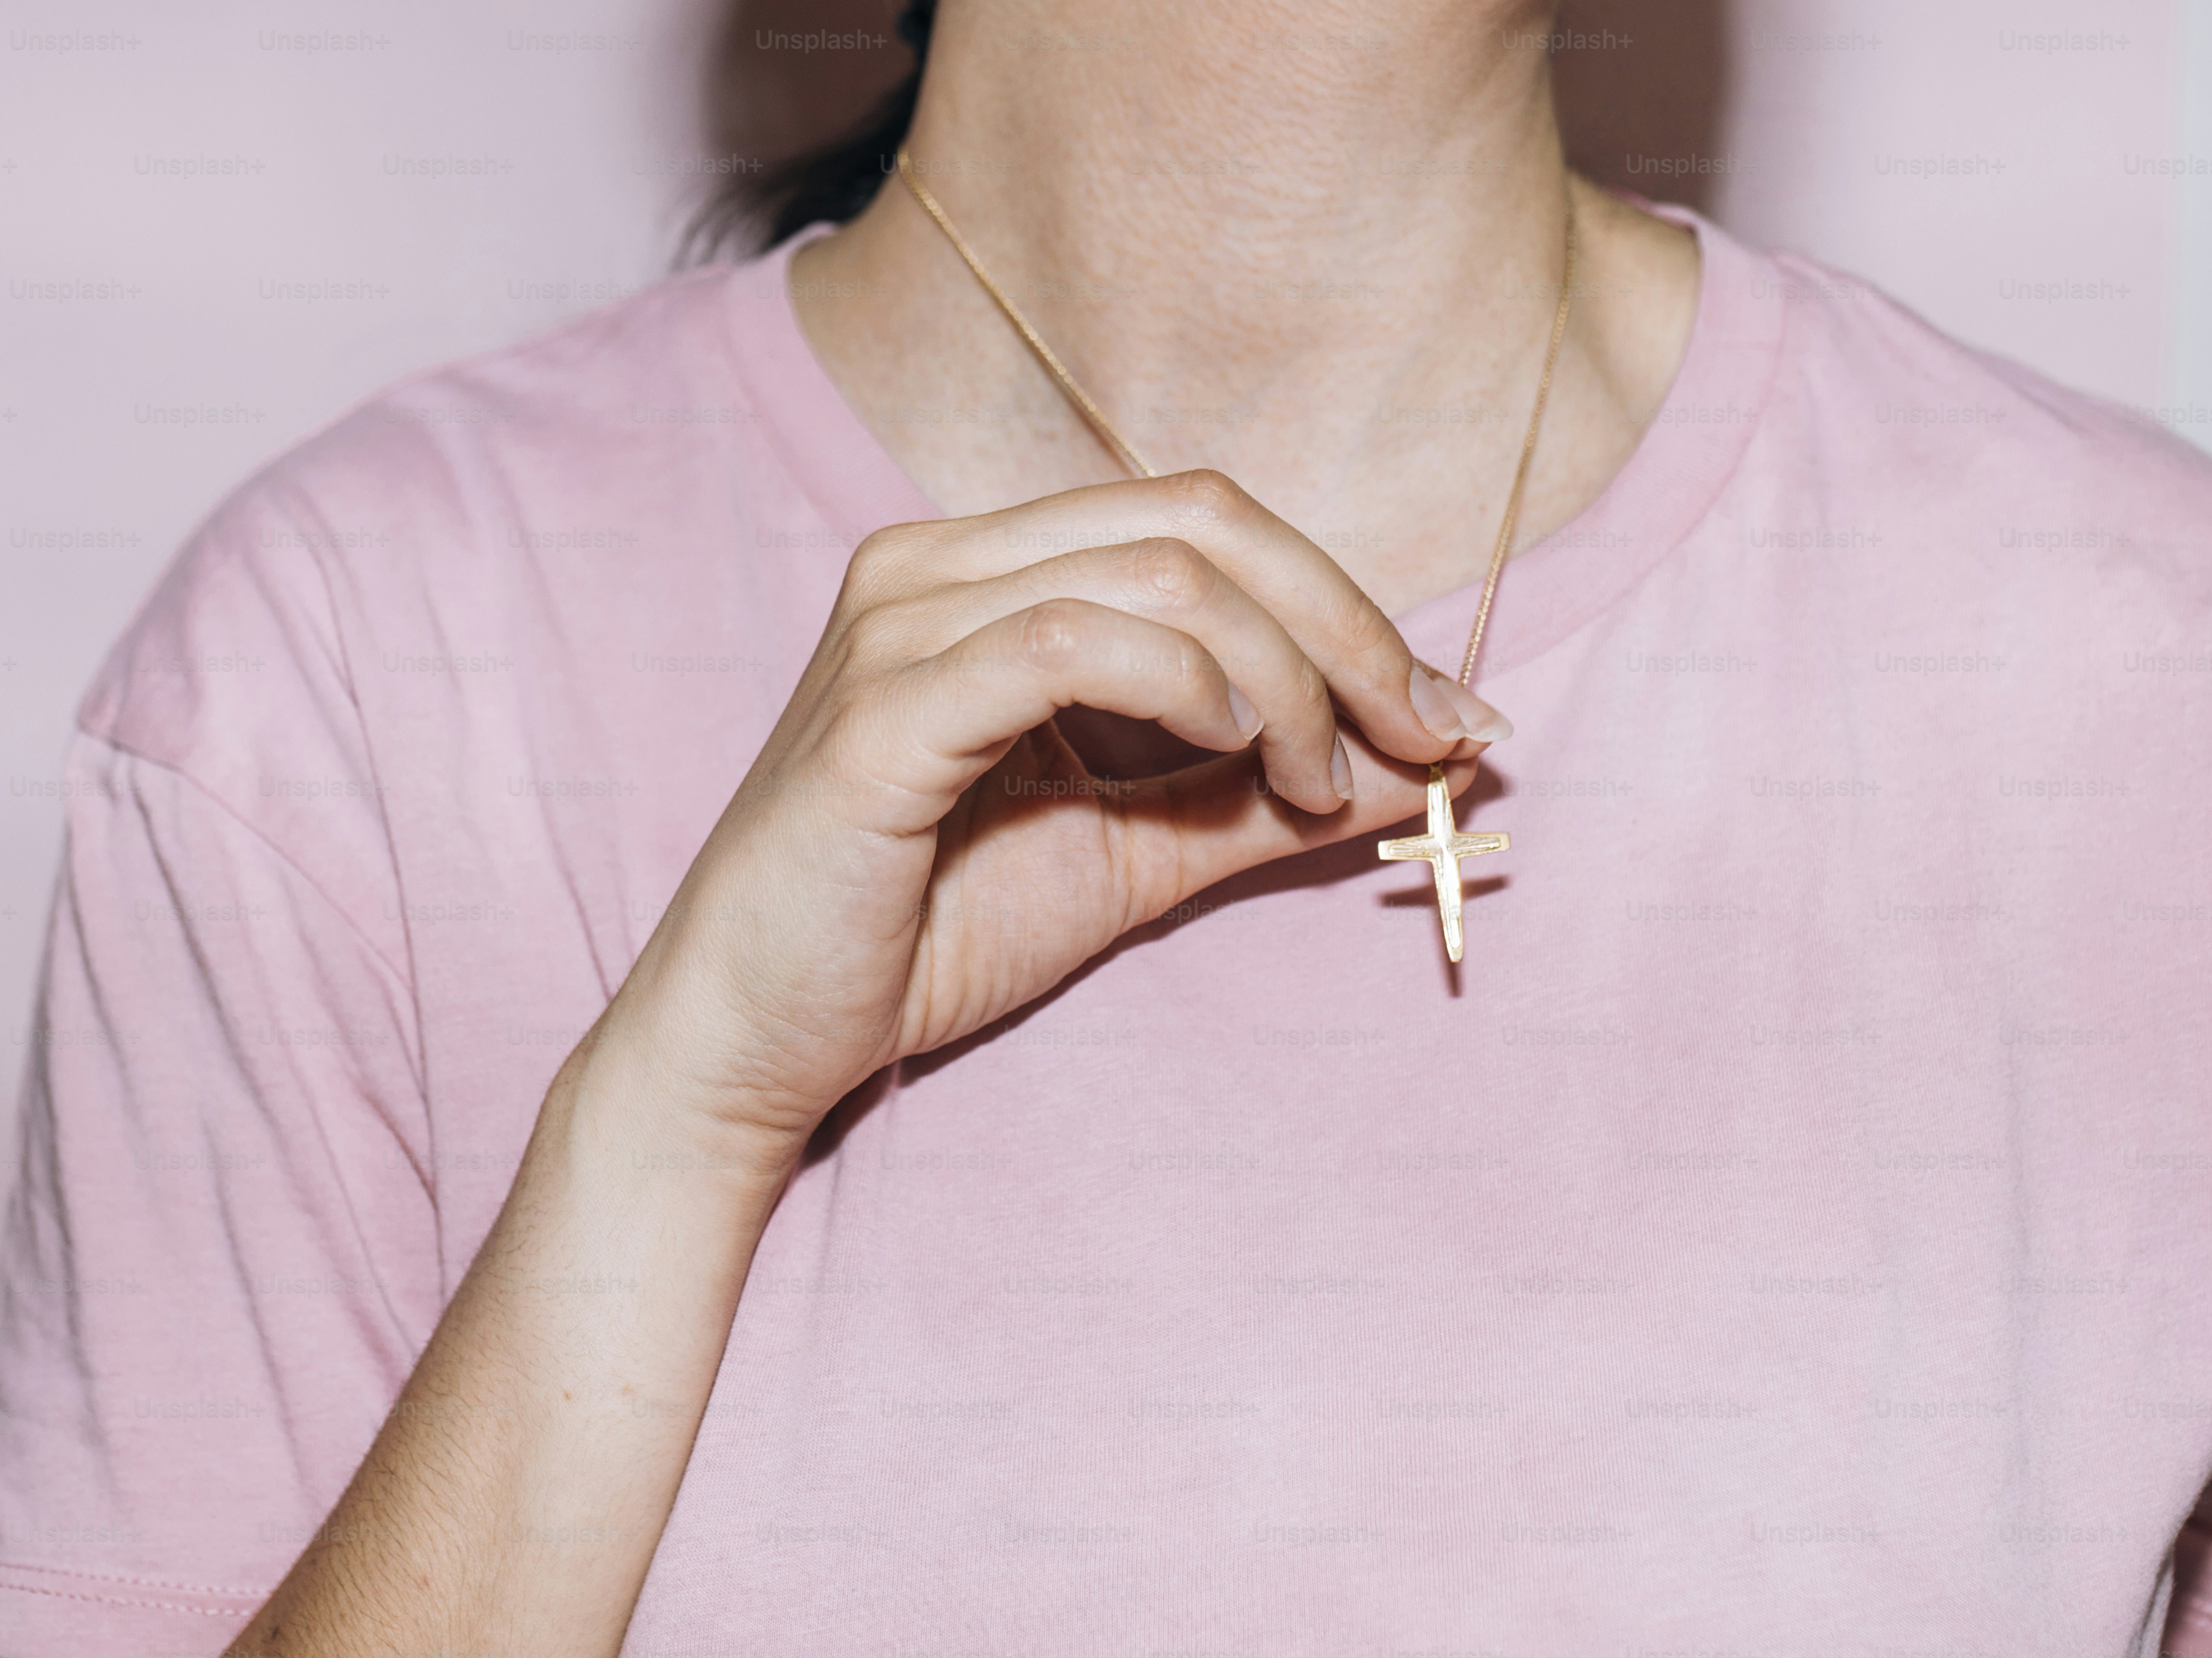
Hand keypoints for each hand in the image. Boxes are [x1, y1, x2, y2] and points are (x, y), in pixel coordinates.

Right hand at [584, 469, 1513, 1173]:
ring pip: (1158, 574)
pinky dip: (1189, 687)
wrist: (760, 1043)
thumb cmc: (929, 937)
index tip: (1452, 718)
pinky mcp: (880, 707)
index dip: (1350, 605)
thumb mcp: (1143, 850)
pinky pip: (1070, 639)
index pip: (1207, 523)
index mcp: (989, 570)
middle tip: (1426, 736)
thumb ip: (1274, 795)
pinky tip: (1239, 754)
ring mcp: (900, 621)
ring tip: (1320, 782)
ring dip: (1283, 675)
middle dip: (1348, 627)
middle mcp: (937, 562)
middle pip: (1202, 519)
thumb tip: (1445, 756)